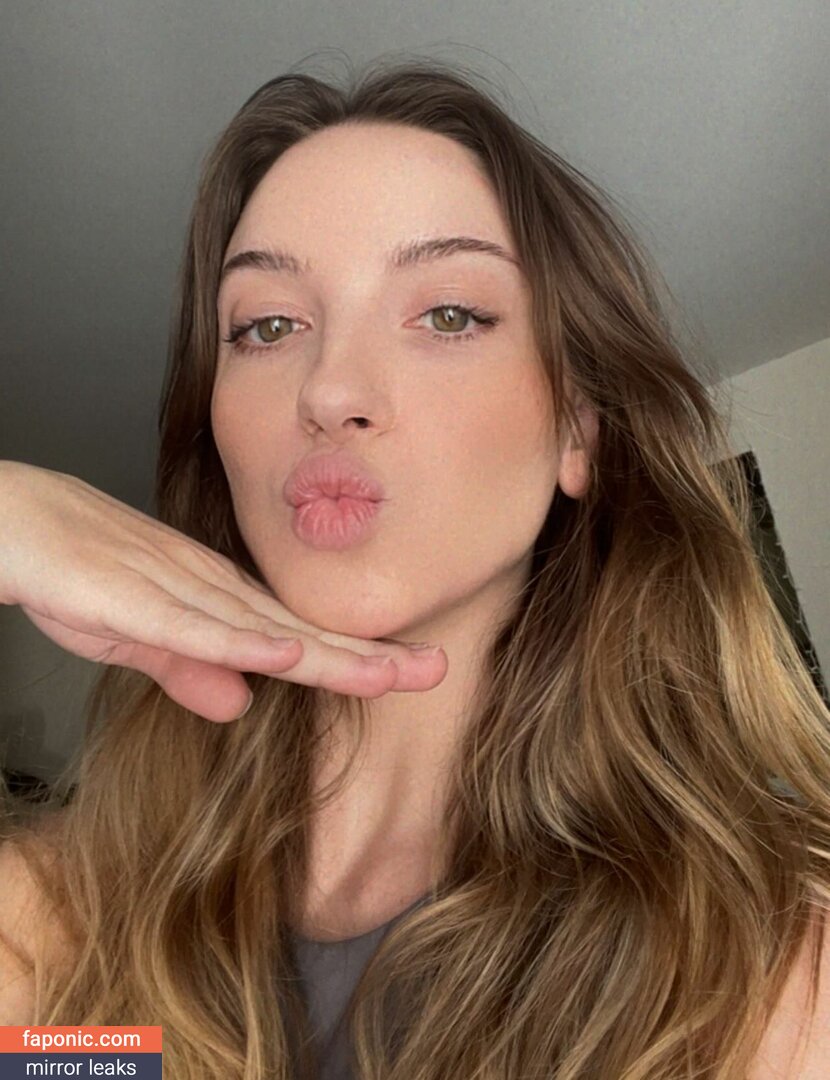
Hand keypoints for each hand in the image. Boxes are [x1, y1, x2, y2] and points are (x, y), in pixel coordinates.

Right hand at [0, 461, 446, 722]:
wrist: (14, 519)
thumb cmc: (78, 571)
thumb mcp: (138, 637)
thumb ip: (190, 668)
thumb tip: (244, 704)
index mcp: (216, 598)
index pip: (298, 635)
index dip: (355, 656)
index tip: (412, 670)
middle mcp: (209, 588)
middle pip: (297, 630)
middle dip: (366, 654)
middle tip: (436, 668)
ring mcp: (172, 587)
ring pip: (260, 628)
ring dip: (324, 652)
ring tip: (386, 672)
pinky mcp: (128, 594)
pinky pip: (191, 624)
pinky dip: (238, 642)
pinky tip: (283, 657)